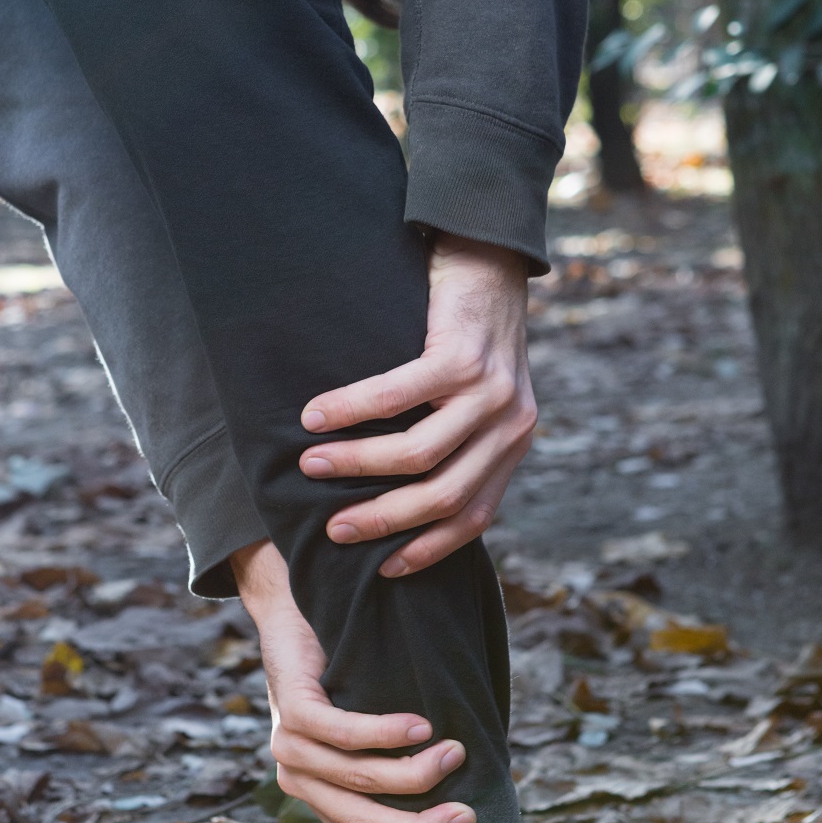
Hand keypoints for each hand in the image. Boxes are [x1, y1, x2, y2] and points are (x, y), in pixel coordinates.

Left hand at [231, 538, 473, 822]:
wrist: (293, 614)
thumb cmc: (347, 675)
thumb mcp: (374, 733)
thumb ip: (403, 768)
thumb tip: (474, 793)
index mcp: (322, 797)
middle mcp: (302, 781)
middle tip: (467, 817)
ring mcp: (291, 747)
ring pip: (358, 779)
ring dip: (414, 773)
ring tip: (457, 751)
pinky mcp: (291, 709)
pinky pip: (342, 732)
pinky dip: (385, 732)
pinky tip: (420, 726)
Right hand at [298, 236, 535, 576]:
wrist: (490, 253)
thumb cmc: (466, 327)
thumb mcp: (476, 394)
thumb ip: (455, 440)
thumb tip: (394, 493)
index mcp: (512, 440)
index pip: (476, 515)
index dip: (430, 548)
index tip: (385, 570)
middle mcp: (510, 423)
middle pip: (445, 495)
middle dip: (384, 520)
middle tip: (334, 530)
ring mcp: (491, 391)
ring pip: (418, 453)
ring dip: (357, 464)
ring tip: (309, 463)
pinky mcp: (463, 356)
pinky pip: (397, 397)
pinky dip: (350, 410)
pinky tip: (315, 416)